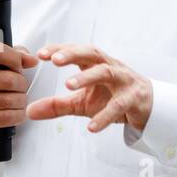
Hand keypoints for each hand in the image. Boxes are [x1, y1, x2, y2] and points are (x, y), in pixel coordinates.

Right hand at [0, 42, 38, 166]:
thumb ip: (10, 56)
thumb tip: (31, 59)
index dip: (14, 58)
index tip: (19, 66)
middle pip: (8, 79)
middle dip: (22, 84)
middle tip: (21, 88)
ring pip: (10, 99)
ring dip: (22, 101)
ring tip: (19, 100)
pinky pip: (7, 116)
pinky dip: (18, 115)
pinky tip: (16, 113)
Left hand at [27, 44, 153, 132]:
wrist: (146, 107)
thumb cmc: (112, 97)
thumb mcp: (81, 102)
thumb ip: (56, 105)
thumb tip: (30, 111)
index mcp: (95, 64)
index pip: (76, 51)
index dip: (59, 50)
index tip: (40, 54)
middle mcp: (110, 66)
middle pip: (92, 53)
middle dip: (73, 54)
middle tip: (55, 60)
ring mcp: (123, 80)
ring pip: (106, 72)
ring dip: (87, 77)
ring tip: (68, 85)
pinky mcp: (134, 98)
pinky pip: (119, 105)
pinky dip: (105, 115)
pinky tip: (92, 125)